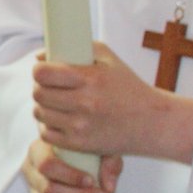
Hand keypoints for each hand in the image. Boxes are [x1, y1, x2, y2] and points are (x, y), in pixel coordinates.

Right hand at [22, 138, 123, 192]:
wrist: (80, 156)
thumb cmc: (86, 149)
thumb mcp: (100, 147)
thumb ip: (109, 162)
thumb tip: (109, 189)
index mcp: (39, 151)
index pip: (47, 165)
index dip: (69, 176)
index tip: (92, 181)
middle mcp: (31, 171)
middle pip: (47, 190)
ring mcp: (33, 192)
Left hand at [33, 42, 192, 163]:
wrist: (153, 122)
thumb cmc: (129, 87)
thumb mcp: (109, 59)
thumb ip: (76, 48)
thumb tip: (39, 57)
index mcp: (92, 79)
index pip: (44, 74)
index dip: (39, 71)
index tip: (44, 72)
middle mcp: (86, 103)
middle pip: (38, 94)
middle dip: (40, 88)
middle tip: (50, 88)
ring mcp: (82, 126)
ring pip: (40, 114)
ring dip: (43, 107)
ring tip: (56, 104)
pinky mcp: (80, 144)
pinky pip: (46, 134)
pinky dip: (49, 127)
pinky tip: (59, 120)